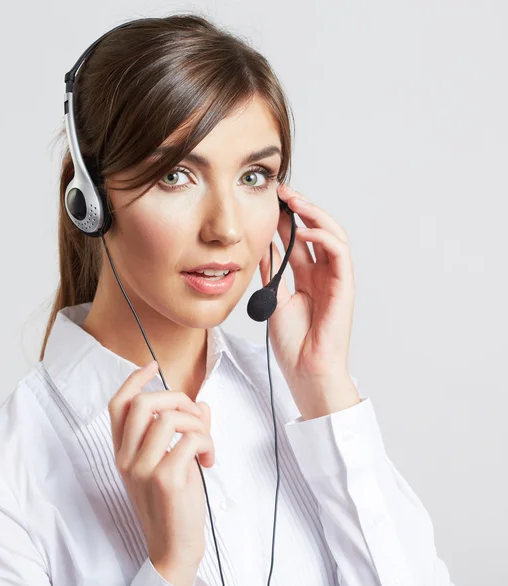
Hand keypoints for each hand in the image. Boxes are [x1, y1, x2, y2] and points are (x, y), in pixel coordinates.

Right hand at [108, 361, 213, 585]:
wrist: (173, 548)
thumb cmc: (172, 504)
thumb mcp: (168, 464)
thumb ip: (180, 432)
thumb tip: (201, 405)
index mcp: (122, 453)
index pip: (117, 406)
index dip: (133, 380)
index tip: (152, 365)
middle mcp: (126, 459)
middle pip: (142, 403)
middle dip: (175, 397)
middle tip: (194, 414)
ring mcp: (143, 468)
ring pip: (168, 417)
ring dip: (196, 422)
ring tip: (205, 442)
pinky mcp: (165, 478)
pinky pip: (190, 438)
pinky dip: (207, 442)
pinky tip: (209, 460)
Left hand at [258, 183, 360, 418]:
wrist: (306, 371)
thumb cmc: (293, 343)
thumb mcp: (273, 298)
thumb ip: (273, 272)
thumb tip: (263, 245)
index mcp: (306, 277)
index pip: (298, 239)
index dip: (286, 218)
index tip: (268, 201)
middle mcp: (323, 274)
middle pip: (316, 231)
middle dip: (301, 208)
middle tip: (282, 191)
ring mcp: (335, 279)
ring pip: (332, 235)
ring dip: (315, 215)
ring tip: (294, 201)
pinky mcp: (345, 286)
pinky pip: (339, 254)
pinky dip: (324, 238)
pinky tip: (304, 231)